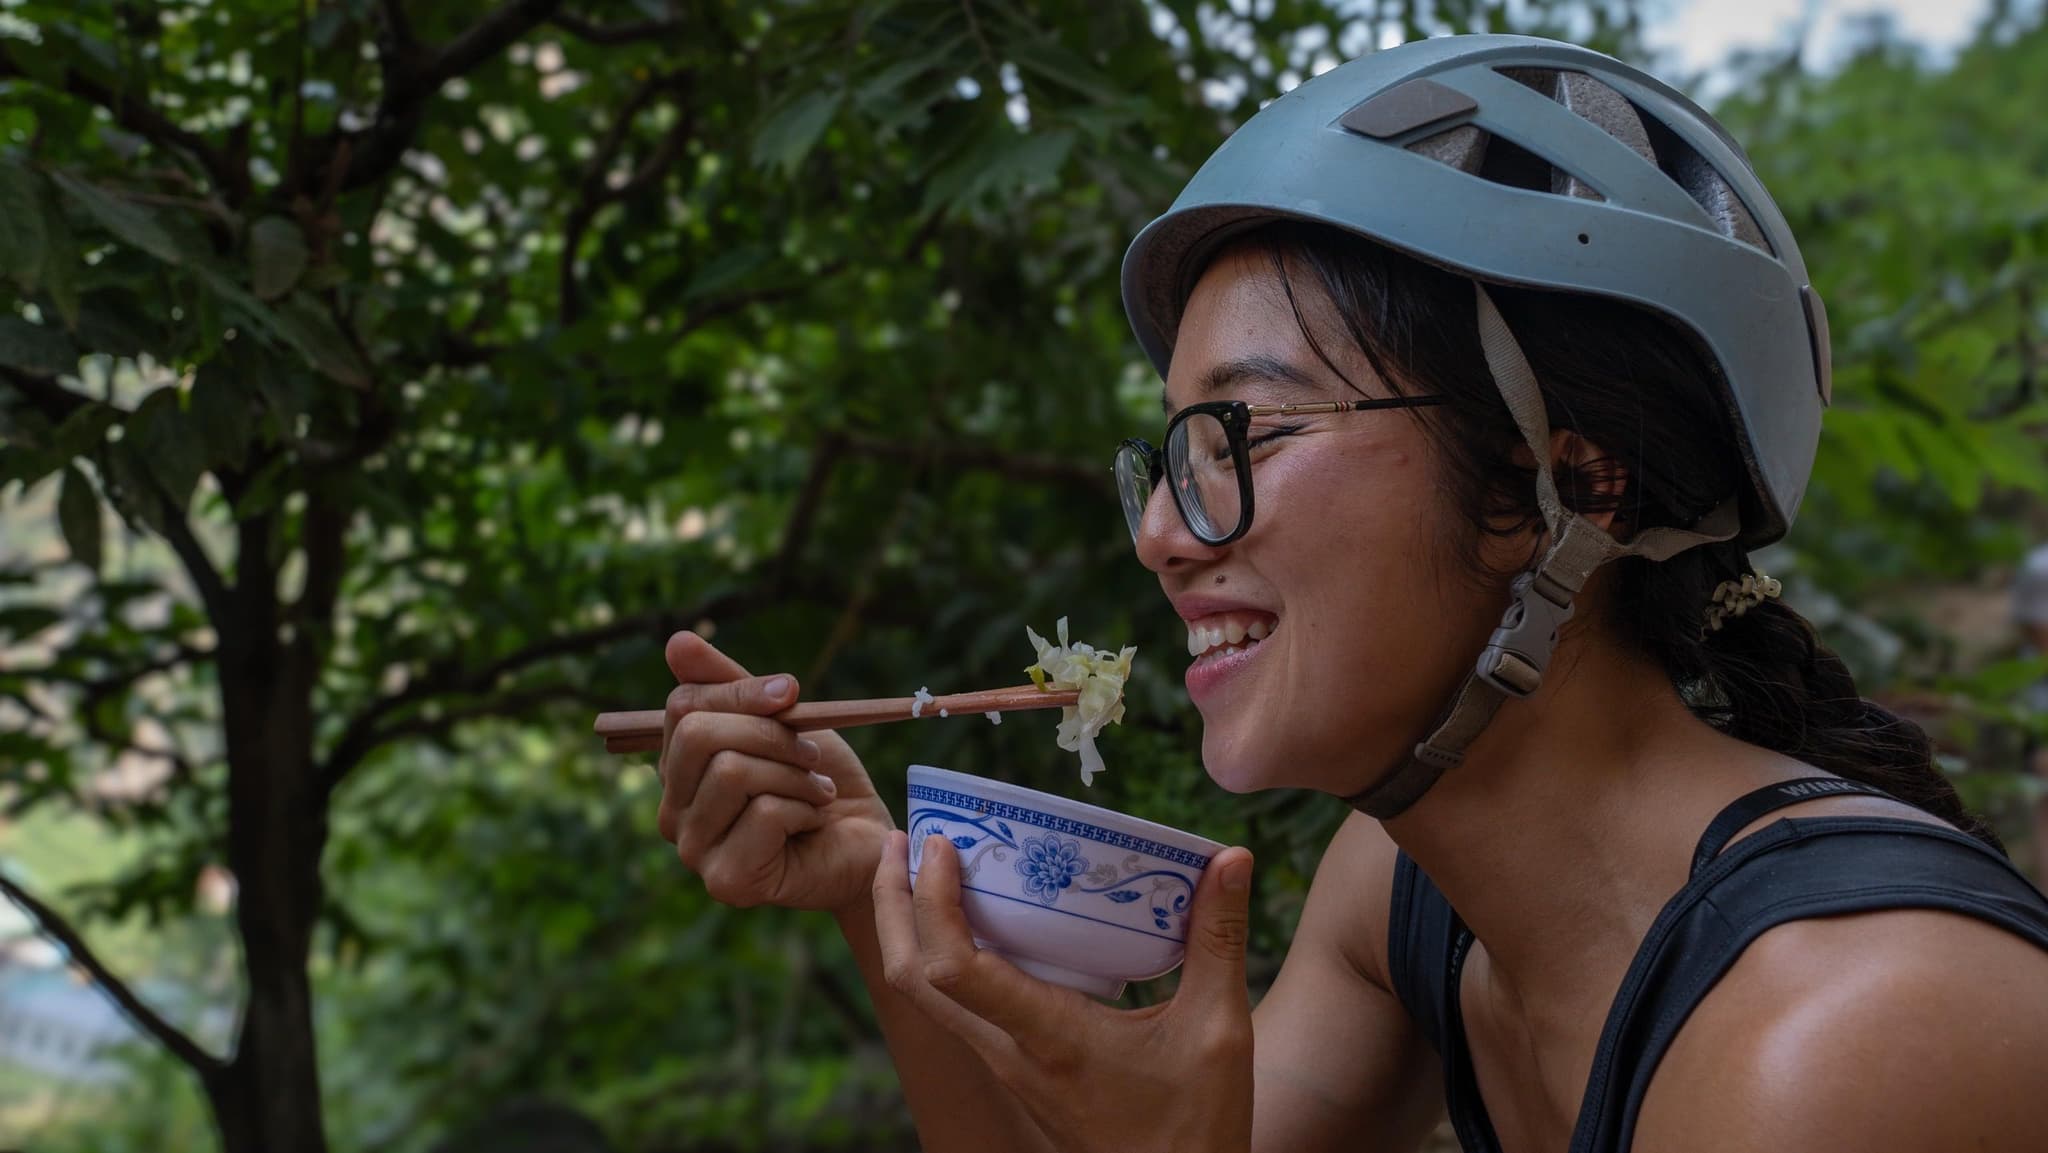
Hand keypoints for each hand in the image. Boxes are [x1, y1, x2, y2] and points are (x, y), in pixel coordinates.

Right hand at [656, 631, 893, 913]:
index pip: (682, 706)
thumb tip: (676, 641)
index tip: (792, 692)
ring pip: (732, 772)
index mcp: (679, 771)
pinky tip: (814, 822)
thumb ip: (731, 687)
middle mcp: (673, 813)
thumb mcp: (783, 721)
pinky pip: (764, 813)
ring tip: (818, 791)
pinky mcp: (727, 880)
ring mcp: (695, 851)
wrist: (867, 843)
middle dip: (770, 733)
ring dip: (795, 774)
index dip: (740, 691)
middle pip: (698, 735)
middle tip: (812, 753)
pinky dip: (804, 807)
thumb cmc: (821, 782)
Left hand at [872, 830, 1255, 1152]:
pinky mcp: (1019, 1070)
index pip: (953, 970)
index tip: (941, 845)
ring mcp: (1009, 1065)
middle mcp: (1010, 1053)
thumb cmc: (1196, 1125)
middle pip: (912, 980)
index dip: (931, 903)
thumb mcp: (1219, 1029)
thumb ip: (1220, 940)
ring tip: (929, 868)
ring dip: (913, 929)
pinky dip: (947, 955)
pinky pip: (961, 1007)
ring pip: (928, 997)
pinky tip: (982, 921)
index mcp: (1048, 1038)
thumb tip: (1231, 858)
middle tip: (898, 839)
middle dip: (892, 905)